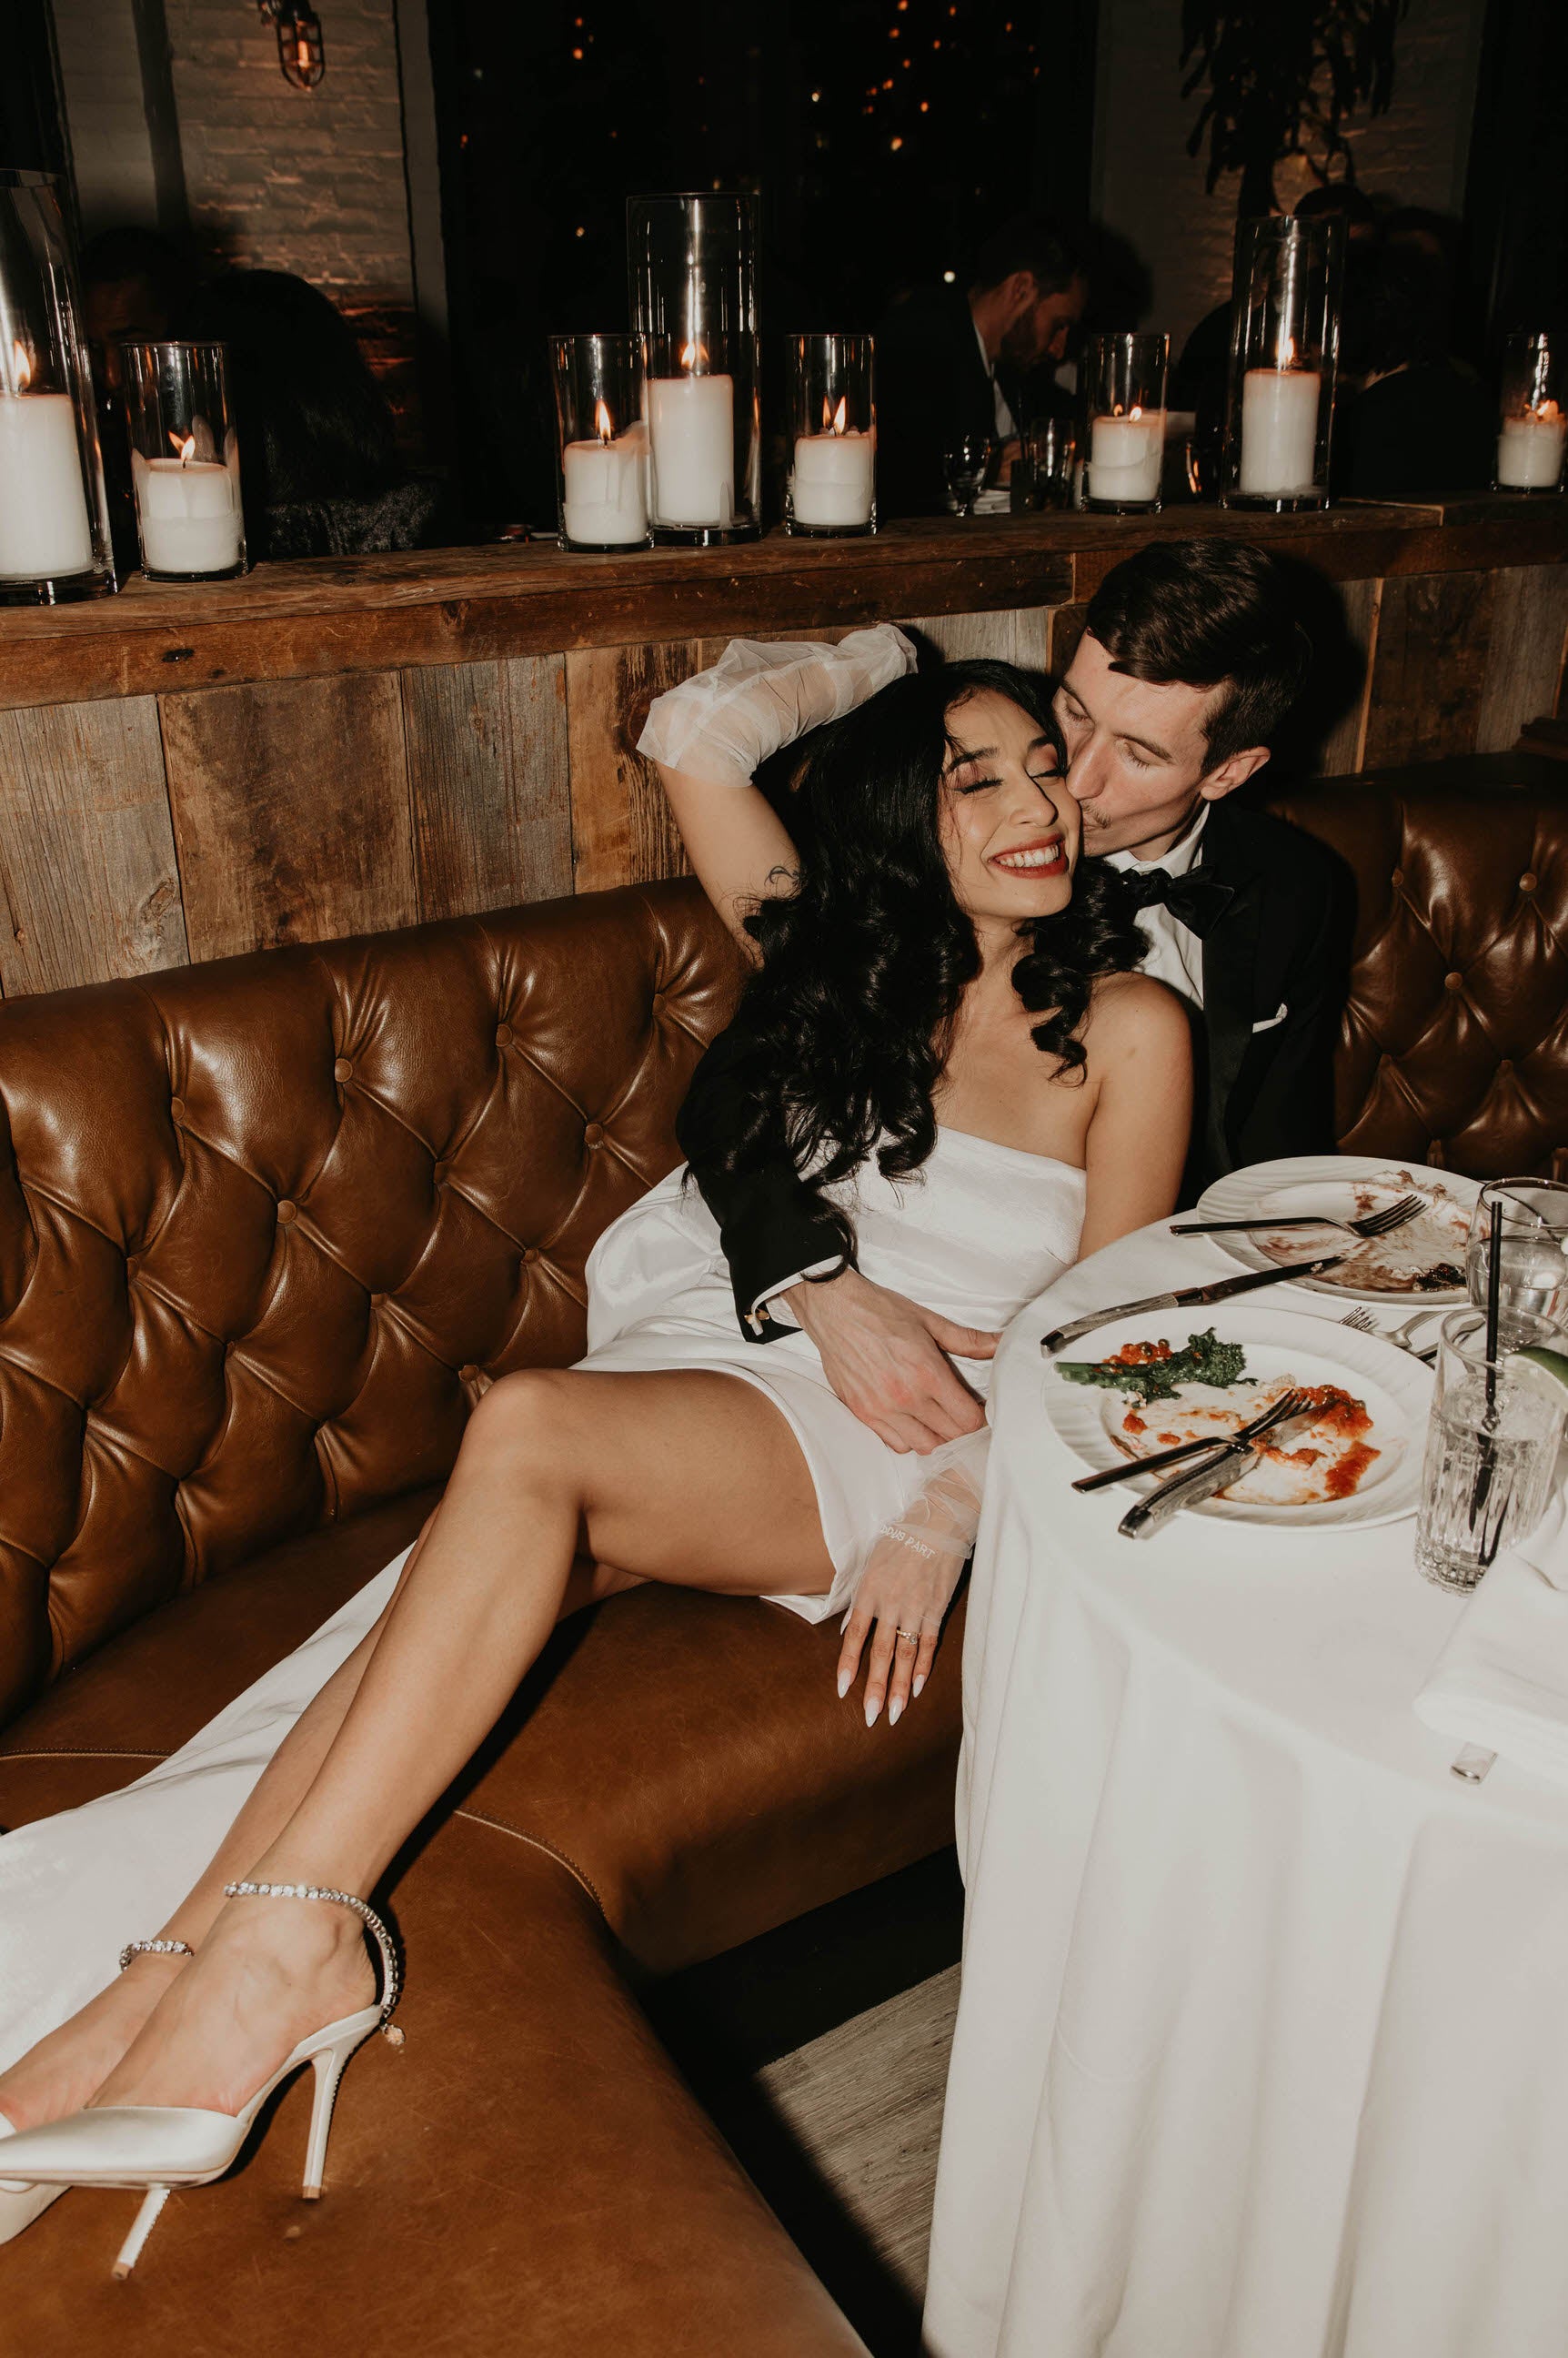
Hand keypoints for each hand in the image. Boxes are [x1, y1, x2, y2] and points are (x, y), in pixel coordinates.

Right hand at [782, 1268, 998, 1452]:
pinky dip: (908, 1438)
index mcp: (927, 1373)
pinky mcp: (862, 1413)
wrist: (834, 1308)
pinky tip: (911, 1419)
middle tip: (961, 1414)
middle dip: (962, 1429)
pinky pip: (895, 1443)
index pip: (968, 1420)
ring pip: (924, 1447)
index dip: (980, 1419)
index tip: (979, 1410)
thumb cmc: (880, 1311)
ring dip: (936, 1437)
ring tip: (937, 1419)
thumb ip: (968, 1340)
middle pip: (950, 1437)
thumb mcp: (929, 1321)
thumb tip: (1000, 1343)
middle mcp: (905, 1397)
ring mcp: (881, 1409)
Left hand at [836, 1522, 966, 1727]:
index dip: (849, 1664)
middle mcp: (891, 1603)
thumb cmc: (902, 1538)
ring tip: (894, 1713)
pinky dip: (923, 1667)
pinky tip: (917, 1688)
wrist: (939, 1521)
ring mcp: (916, 1608)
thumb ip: (863, 1594)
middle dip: (875, 1688)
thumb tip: (854, 1626)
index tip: (842, 1690)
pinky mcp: (937, 1609)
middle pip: (881, 1653)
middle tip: (870, 1717)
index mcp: (869, 1590)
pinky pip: (929, 1644)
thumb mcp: (872, 1561)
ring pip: (905, 1655)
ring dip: (900, 1687)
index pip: (855, 1635)